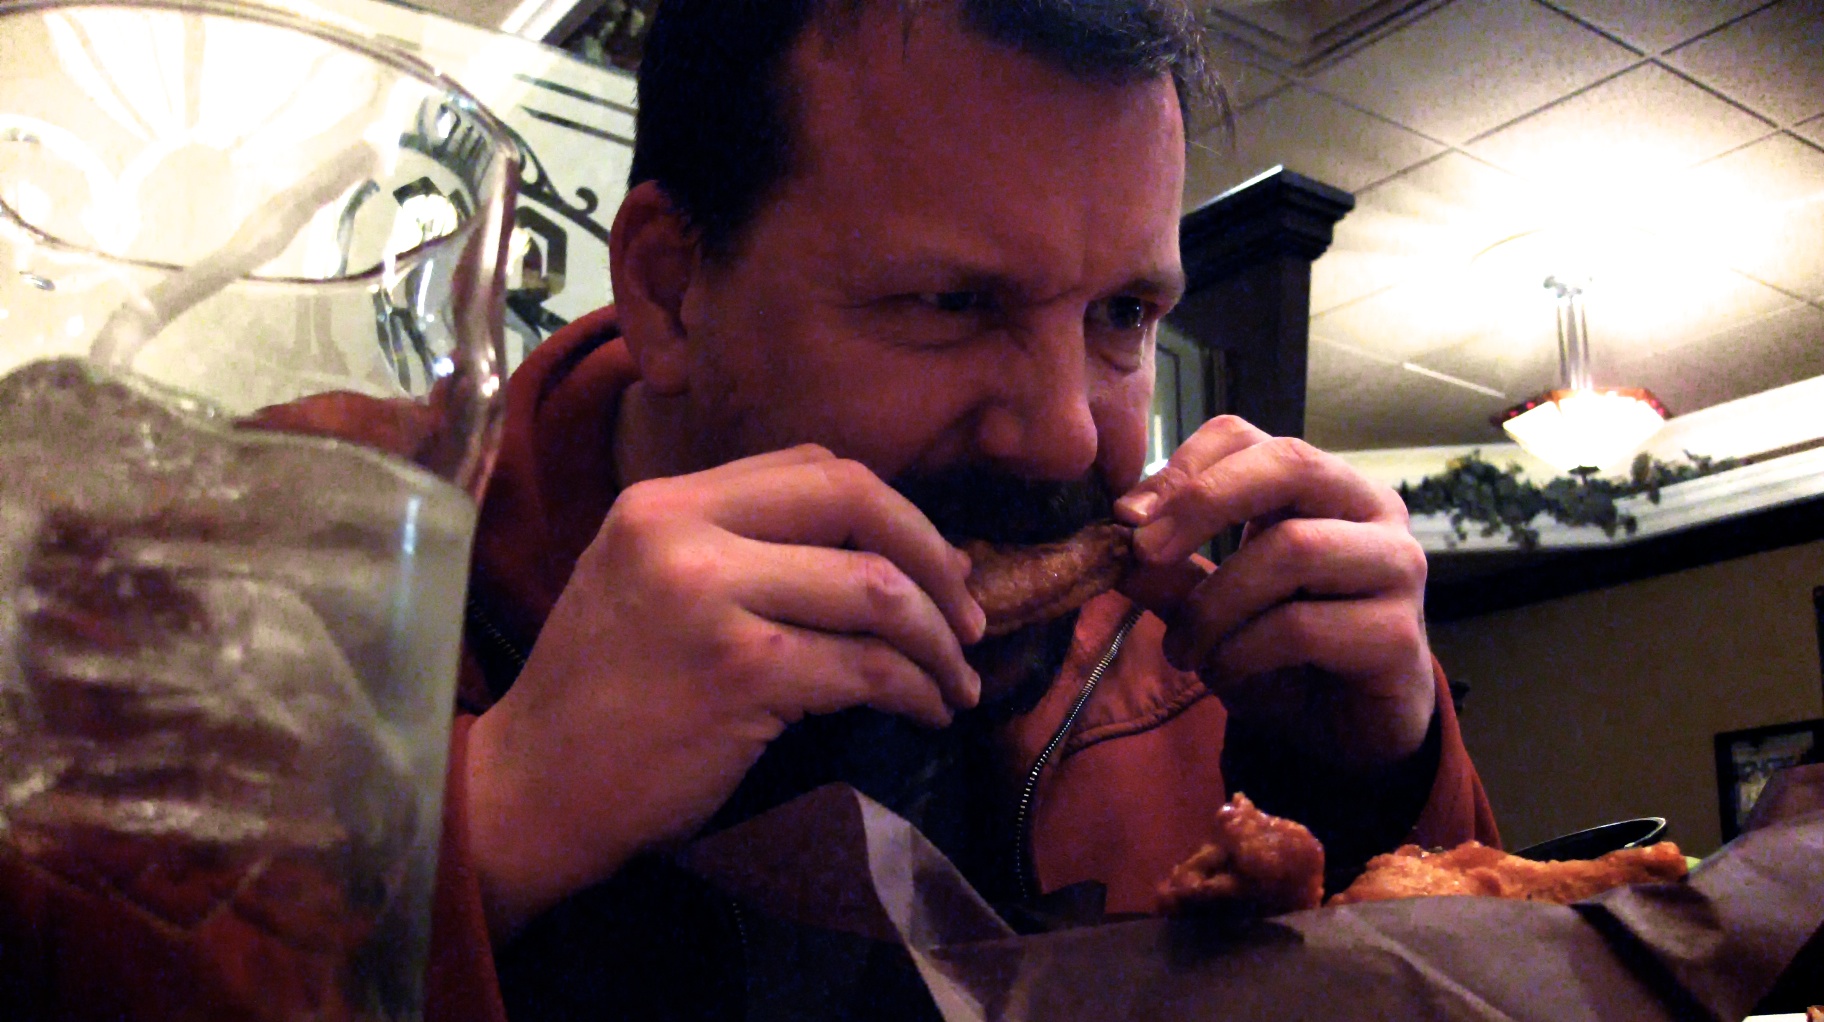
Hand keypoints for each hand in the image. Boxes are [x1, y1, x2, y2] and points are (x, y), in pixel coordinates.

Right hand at [464, 445, 984, 938]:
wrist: (533, 788)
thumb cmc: (600, 696)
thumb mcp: (646, 583)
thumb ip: (738, 548)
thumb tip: (884, 551)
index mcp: (663, 500)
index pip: (812, 466)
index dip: (893, 510)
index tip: (933, 563)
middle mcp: (683, 531)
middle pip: (856, 501)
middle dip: (935, 559)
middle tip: (969, 615)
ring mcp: (713, 598)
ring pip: (876, 589)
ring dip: (939, 641)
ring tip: (958, 680)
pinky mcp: (742, 671)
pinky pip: (866, 667)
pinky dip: (915, 691)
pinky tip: (925, 711)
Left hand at [1114, 416, 1433, 773]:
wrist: (1345, 735)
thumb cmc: (1284, 657)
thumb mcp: (1212, 610)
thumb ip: (1170, 575)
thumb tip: (1110, 546)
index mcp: (1320, 486)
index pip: (1248, 436)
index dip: (1183, 467)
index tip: (1127, 517)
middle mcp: (1371, 510)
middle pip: (1289, 464)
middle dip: (1203, 502)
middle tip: (1145, 550)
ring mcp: (1396, 566)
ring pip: (1292, 548)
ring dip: (1214, 604)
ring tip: (1182, 649)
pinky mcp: (1398, 633)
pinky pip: (1302, 625)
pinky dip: (1242, 651)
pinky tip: (1223, 673)